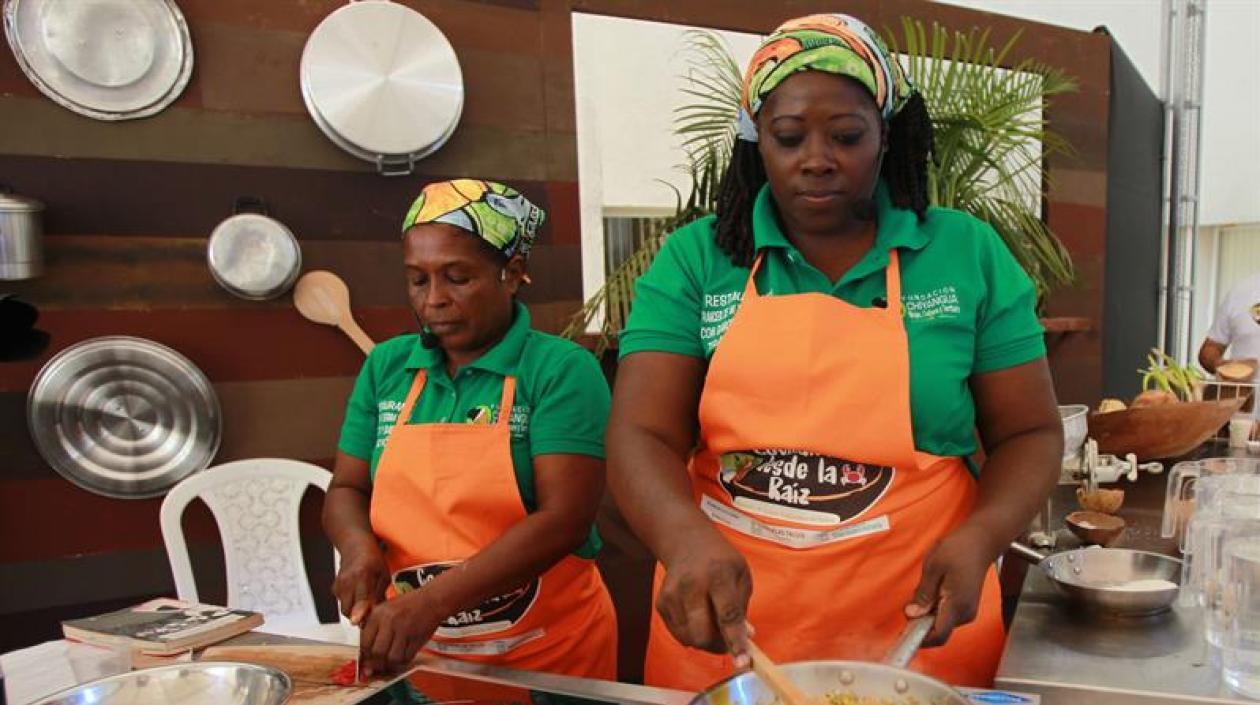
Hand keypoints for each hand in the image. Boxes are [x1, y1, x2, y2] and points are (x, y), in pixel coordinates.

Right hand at [332, 539, 389, 624]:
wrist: (355, 546)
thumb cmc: (373, 560)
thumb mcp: (383, 575)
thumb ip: (379, 595)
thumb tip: (378, 615)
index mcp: (363, 575)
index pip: (361, 599)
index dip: (361, 613)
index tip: (361, 622)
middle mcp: (348, 581)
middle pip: (349, 610)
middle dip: (359, 616)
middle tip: (371, 614)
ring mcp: (339, 584)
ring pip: (345, 609)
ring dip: (355, 611)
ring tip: (366, 602)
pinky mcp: (334, 587)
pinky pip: (342, 603)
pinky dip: (350, 604)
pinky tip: (358, 595)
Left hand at [359, 590, 442, 676]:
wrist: (432, 600)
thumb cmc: (408, 605)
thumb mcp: (385, 608)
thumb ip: (371, 625)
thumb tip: (362, 648)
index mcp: (378, 613)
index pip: (364, 642)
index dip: (364, 654)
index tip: (366, 659)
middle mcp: (390, 621)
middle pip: (376, 652)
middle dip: (376, 662)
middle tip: (377, 664)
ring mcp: (404, 629)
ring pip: (391, 658)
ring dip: (390, 663)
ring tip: (390, 660)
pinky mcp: (417, 637)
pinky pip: (406, 657)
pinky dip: (402, 661)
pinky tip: (401, 657)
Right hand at [656, 525, 752, 664]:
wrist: (687, 543)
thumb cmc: (720, 561)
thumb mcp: (741, 575)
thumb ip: (742, 608)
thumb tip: (745, 637)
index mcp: (718, 575)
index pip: (727, 615)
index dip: (736, 641)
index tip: (743, 662)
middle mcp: (691, 585)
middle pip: (702, 634)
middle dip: (717, 645)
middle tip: (727, 641)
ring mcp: (672, 595)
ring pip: (689, 638)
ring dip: (705, 641)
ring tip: (712, 623)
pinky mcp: (661, 603)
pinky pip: (679, 634)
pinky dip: (691, 634)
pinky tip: (698, 617)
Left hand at [904, 523, 996, 646]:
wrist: (980, 542)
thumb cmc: (959, 550)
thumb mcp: (933, 567)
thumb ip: (923, 593)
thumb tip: (912, 614)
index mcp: (957, 604)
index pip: (938, 635)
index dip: (920, 639)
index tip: (905, 633)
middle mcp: (965, 613)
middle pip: (937, 630)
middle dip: (921, 620)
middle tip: (913, 599)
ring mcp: (967, 611)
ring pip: (940, 623)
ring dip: (927, 612)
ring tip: (927, 588)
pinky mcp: (965, 607)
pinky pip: (945, 615)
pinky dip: (935, 608)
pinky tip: (934, 589)